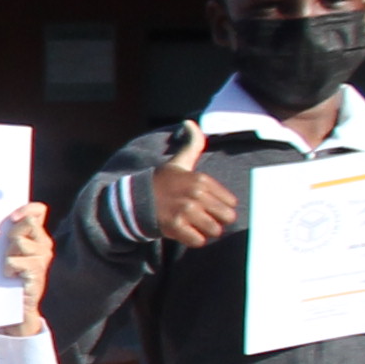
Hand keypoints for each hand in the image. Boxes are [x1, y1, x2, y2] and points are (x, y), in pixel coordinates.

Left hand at [1, 199, 51, 328]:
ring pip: (18, 242)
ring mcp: (43, 257)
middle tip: (7, 252)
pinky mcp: (37, 270)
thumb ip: (6, 234)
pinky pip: (14, 260)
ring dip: (7, 254)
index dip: (27, 209)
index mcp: (36, 235)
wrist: (15, 304)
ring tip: (9, 268)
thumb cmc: (7, 275)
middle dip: (12, 234)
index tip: (12, 217)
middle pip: (27, 223)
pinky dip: (8, 268)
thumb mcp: (6, 250)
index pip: (38, 211)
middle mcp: (44, 243)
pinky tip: (11, 276)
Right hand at [138, 123, 241, 249]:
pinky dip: (194, 240)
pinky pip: (199, 241)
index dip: (220, 207)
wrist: (133, 200)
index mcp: (201, 179)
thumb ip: (192, 144)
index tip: (206, 206)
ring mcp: (186, 210)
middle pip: (226, 217)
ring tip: (193, 226)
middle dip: (216, 221)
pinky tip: (184, 232)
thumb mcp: (179, 162)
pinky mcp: (176, 226)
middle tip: (202, 219)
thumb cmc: (161, 182)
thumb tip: (190, 122)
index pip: (231, 202)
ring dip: (205, 232)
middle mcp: (196, 194)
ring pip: (215, 230)